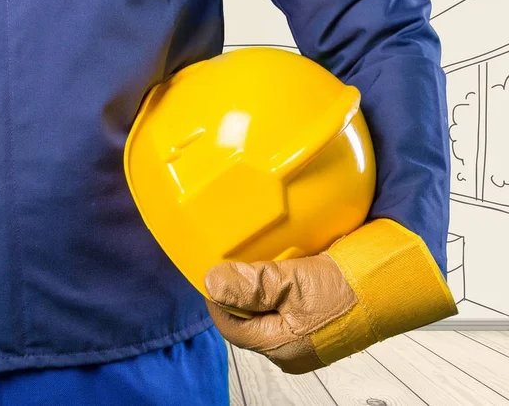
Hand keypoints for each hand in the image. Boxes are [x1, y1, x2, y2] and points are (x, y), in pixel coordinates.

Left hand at [204, 219, 458, 374]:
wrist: (397, 283)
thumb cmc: (349, 290)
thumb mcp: (294, 283)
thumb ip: (252, 285)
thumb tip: (213, 283)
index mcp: (282, 347)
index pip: (232, 327)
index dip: (219, 300)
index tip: (214, 274)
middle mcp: (291, 346)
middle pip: (249, 319)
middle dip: (240, 293)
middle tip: (236, 264)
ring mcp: (306, 334)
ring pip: (268, 311)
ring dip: (259, 288)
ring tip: (258, 264)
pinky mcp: (318, 320)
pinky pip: (286, 305)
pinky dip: (278, 288)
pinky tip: (282, 268)